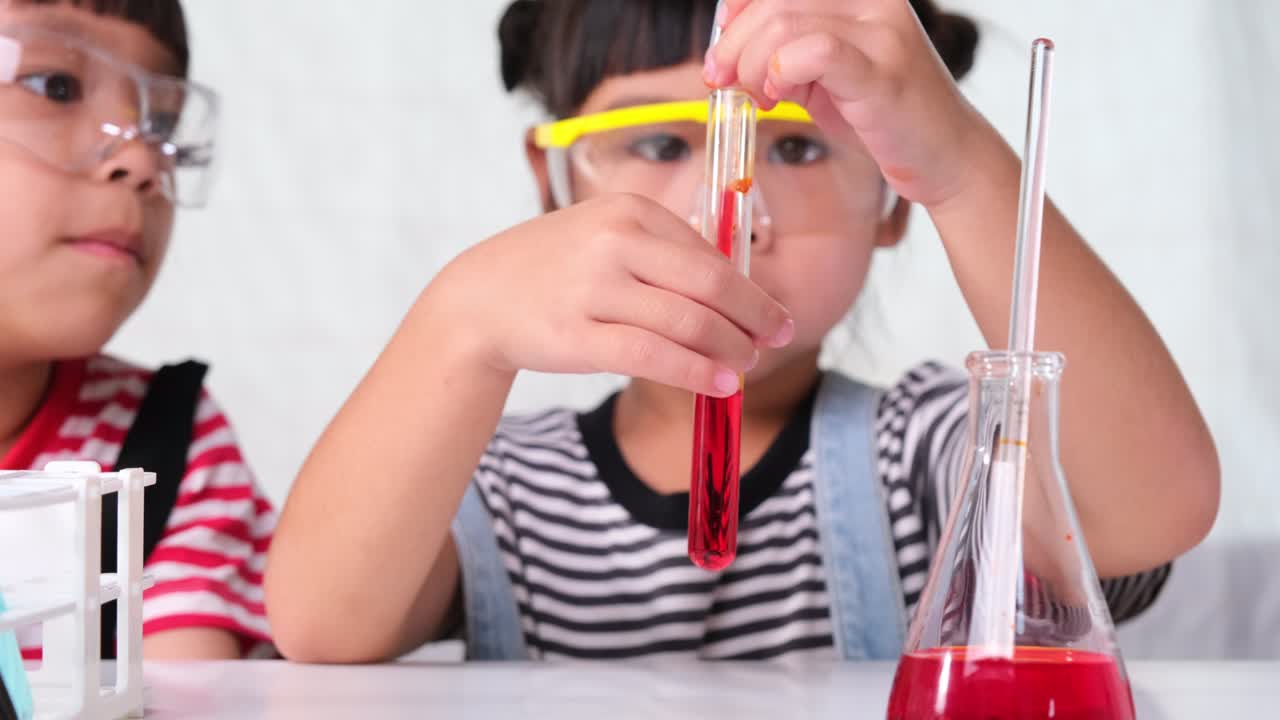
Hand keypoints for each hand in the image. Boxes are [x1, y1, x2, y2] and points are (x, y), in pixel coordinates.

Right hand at [429, 194, 794, 396]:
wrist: (478, 299)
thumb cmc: (553, 270)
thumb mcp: (603, 236)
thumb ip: (662, 253)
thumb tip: (735, 289)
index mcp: (627, 210)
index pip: (708, 254)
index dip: (749, 289)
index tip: (772, 315)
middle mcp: (613, 242)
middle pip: (709, 285)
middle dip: (753, 316)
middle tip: (778, 338)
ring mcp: (594, 288)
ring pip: (686, 322)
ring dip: (729, 348)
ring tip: (746, 366)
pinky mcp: (578, 334)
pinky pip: (653, 356)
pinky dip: (696, 372)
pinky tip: (719, 384)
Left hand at [706, 0, 997, 207]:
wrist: (942, 154)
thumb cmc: (882, 112)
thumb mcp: (826, 69)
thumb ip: (785, 48)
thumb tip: (726, 48)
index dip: (739, 7)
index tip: (724, 43)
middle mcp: (874, 0)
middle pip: (774, 1)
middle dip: (733, 44)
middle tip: (722, 79)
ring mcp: (881, 32)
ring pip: (784, 25)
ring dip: (752, 65)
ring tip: (761, 96)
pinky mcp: (881, 72)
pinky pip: (815, 52)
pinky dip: (781, 72)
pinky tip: (779, 95)